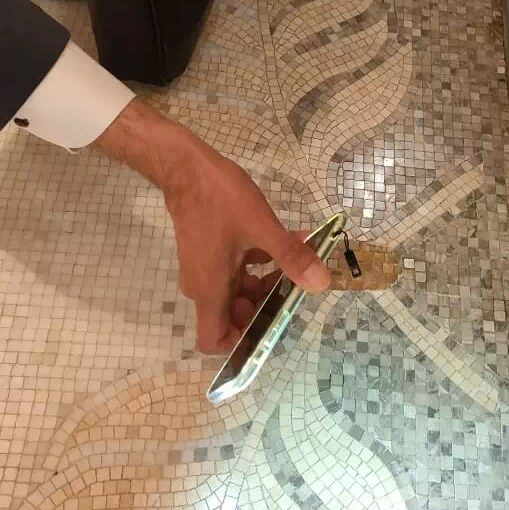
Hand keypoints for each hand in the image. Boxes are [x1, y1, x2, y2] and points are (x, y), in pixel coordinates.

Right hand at [95, 100, 330, 353]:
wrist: (186, 167)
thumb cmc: (220, 200)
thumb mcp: (262, 229)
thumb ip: (291, 258)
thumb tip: (321, 284)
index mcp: (210, 291)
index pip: (214, 340)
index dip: (240, 343)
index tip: (271, 326)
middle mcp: (204, 286)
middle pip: (234, 315)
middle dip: (267, 305)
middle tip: (296, 287)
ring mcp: (205, 268)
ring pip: (238, 290)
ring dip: (268, 280)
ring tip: (299, 257)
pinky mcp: (209, 250)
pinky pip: (235, 269)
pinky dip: (259, 261)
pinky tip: (287, 240)